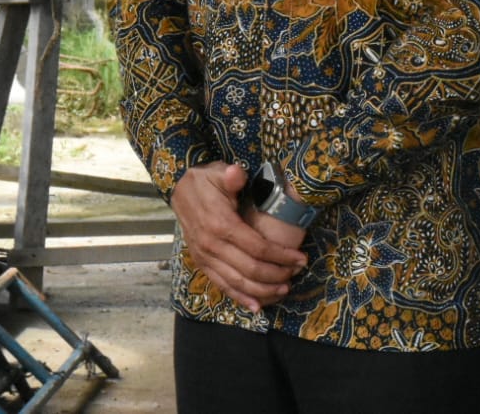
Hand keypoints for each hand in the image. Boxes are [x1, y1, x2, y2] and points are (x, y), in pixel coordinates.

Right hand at [170, 162, 307, 312]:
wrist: (178, 188)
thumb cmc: (204, 181)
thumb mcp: (218, 172)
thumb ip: (231, 176)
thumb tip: (237, 173)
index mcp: (220, 224)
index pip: (257, 247)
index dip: (281, 256)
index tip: (301, 259)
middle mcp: (211, 244)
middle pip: (250, 269)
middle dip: (277, 275)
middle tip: (296, 273)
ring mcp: (205, 256)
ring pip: (237, 282)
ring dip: (263, 290)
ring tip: (283, 289)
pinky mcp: (201, 262)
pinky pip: (222, 285)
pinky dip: (240, 298)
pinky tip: (257, 306)